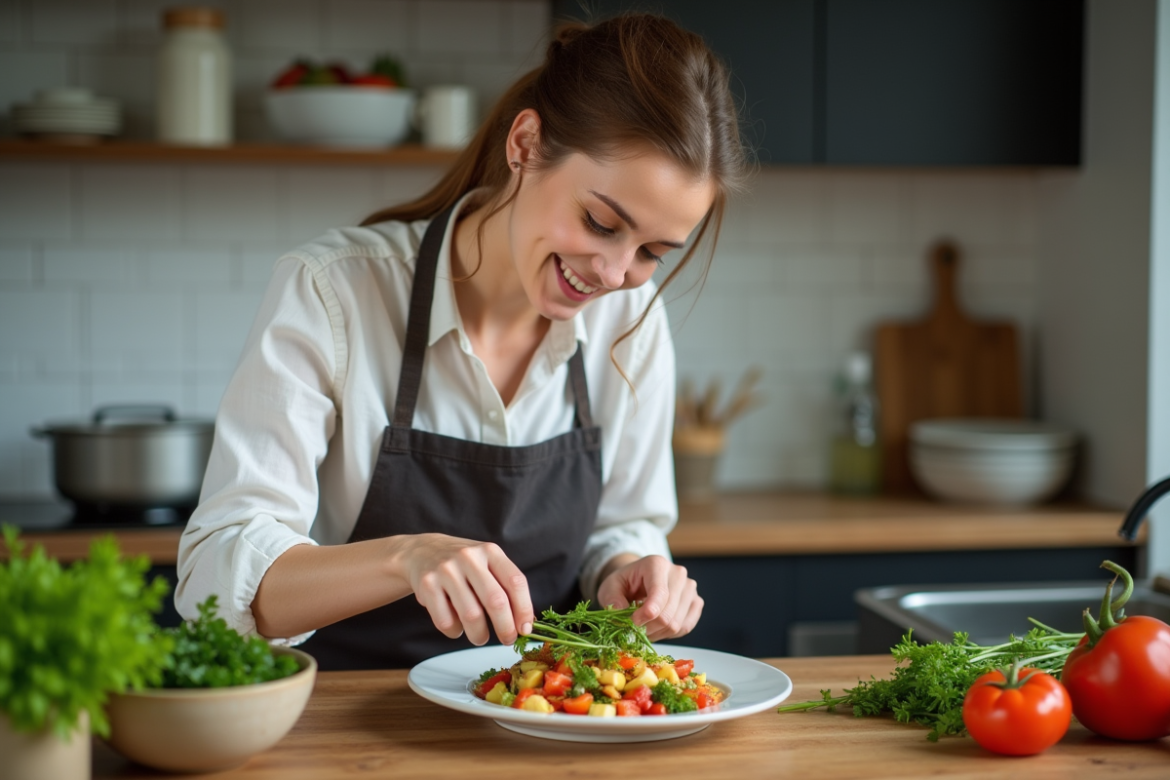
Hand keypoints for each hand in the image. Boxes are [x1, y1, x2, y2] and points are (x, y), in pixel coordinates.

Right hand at [396, 534, 533, 645]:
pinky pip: (446, 621)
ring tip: (480, 637)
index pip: (515, 582)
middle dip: (505, 628)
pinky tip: (457, 627)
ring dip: (479, 635)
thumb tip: (525, 624)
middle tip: (507, 640)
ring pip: (471, 615)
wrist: (421, 551)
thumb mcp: (486, 563)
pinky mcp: (427, 585)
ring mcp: (446, 570)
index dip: (524, 609)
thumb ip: (505, 587)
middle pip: (495, 601)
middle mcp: (469, 558)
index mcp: (490, 551)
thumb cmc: (462, 564)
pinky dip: (455, 632)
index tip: (525, 629)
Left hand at [595, 554, 702, 640]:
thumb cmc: (625, 583)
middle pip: (668, 613)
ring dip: (657, 633)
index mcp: (657, 564)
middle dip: (648, 628)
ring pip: (677, 624)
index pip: (659, 594)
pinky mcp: (695, 602)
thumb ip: (612, 598)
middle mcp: (678, 573)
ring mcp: (690, 588)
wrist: (639, 580)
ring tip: (643, 628)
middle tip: (633, 630)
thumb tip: (620, 611)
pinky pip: (685, 627)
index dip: (646, 615)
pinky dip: (669, 634)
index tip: (632, 624)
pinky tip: (657, 628)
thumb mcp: (610, 587)